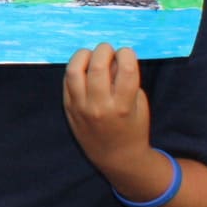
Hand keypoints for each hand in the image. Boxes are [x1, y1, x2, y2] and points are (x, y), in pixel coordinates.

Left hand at [63, 42, 151, 172]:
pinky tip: (83, 67)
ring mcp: (81, 107)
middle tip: (108, 49)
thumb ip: (128, 81)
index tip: (126, 52)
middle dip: (104, 50)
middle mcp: (100, 106)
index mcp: (124, 105)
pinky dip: (74, 69)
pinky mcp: (68, 108)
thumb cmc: (133, 128)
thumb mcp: (139, 105)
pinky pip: (67, 81)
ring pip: (75, 70)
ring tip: (91, 54)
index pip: (126, 69)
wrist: (116, 156)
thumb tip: (113, 57)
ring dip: (83, 55)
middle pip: (98, 66)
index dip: (126, 54)